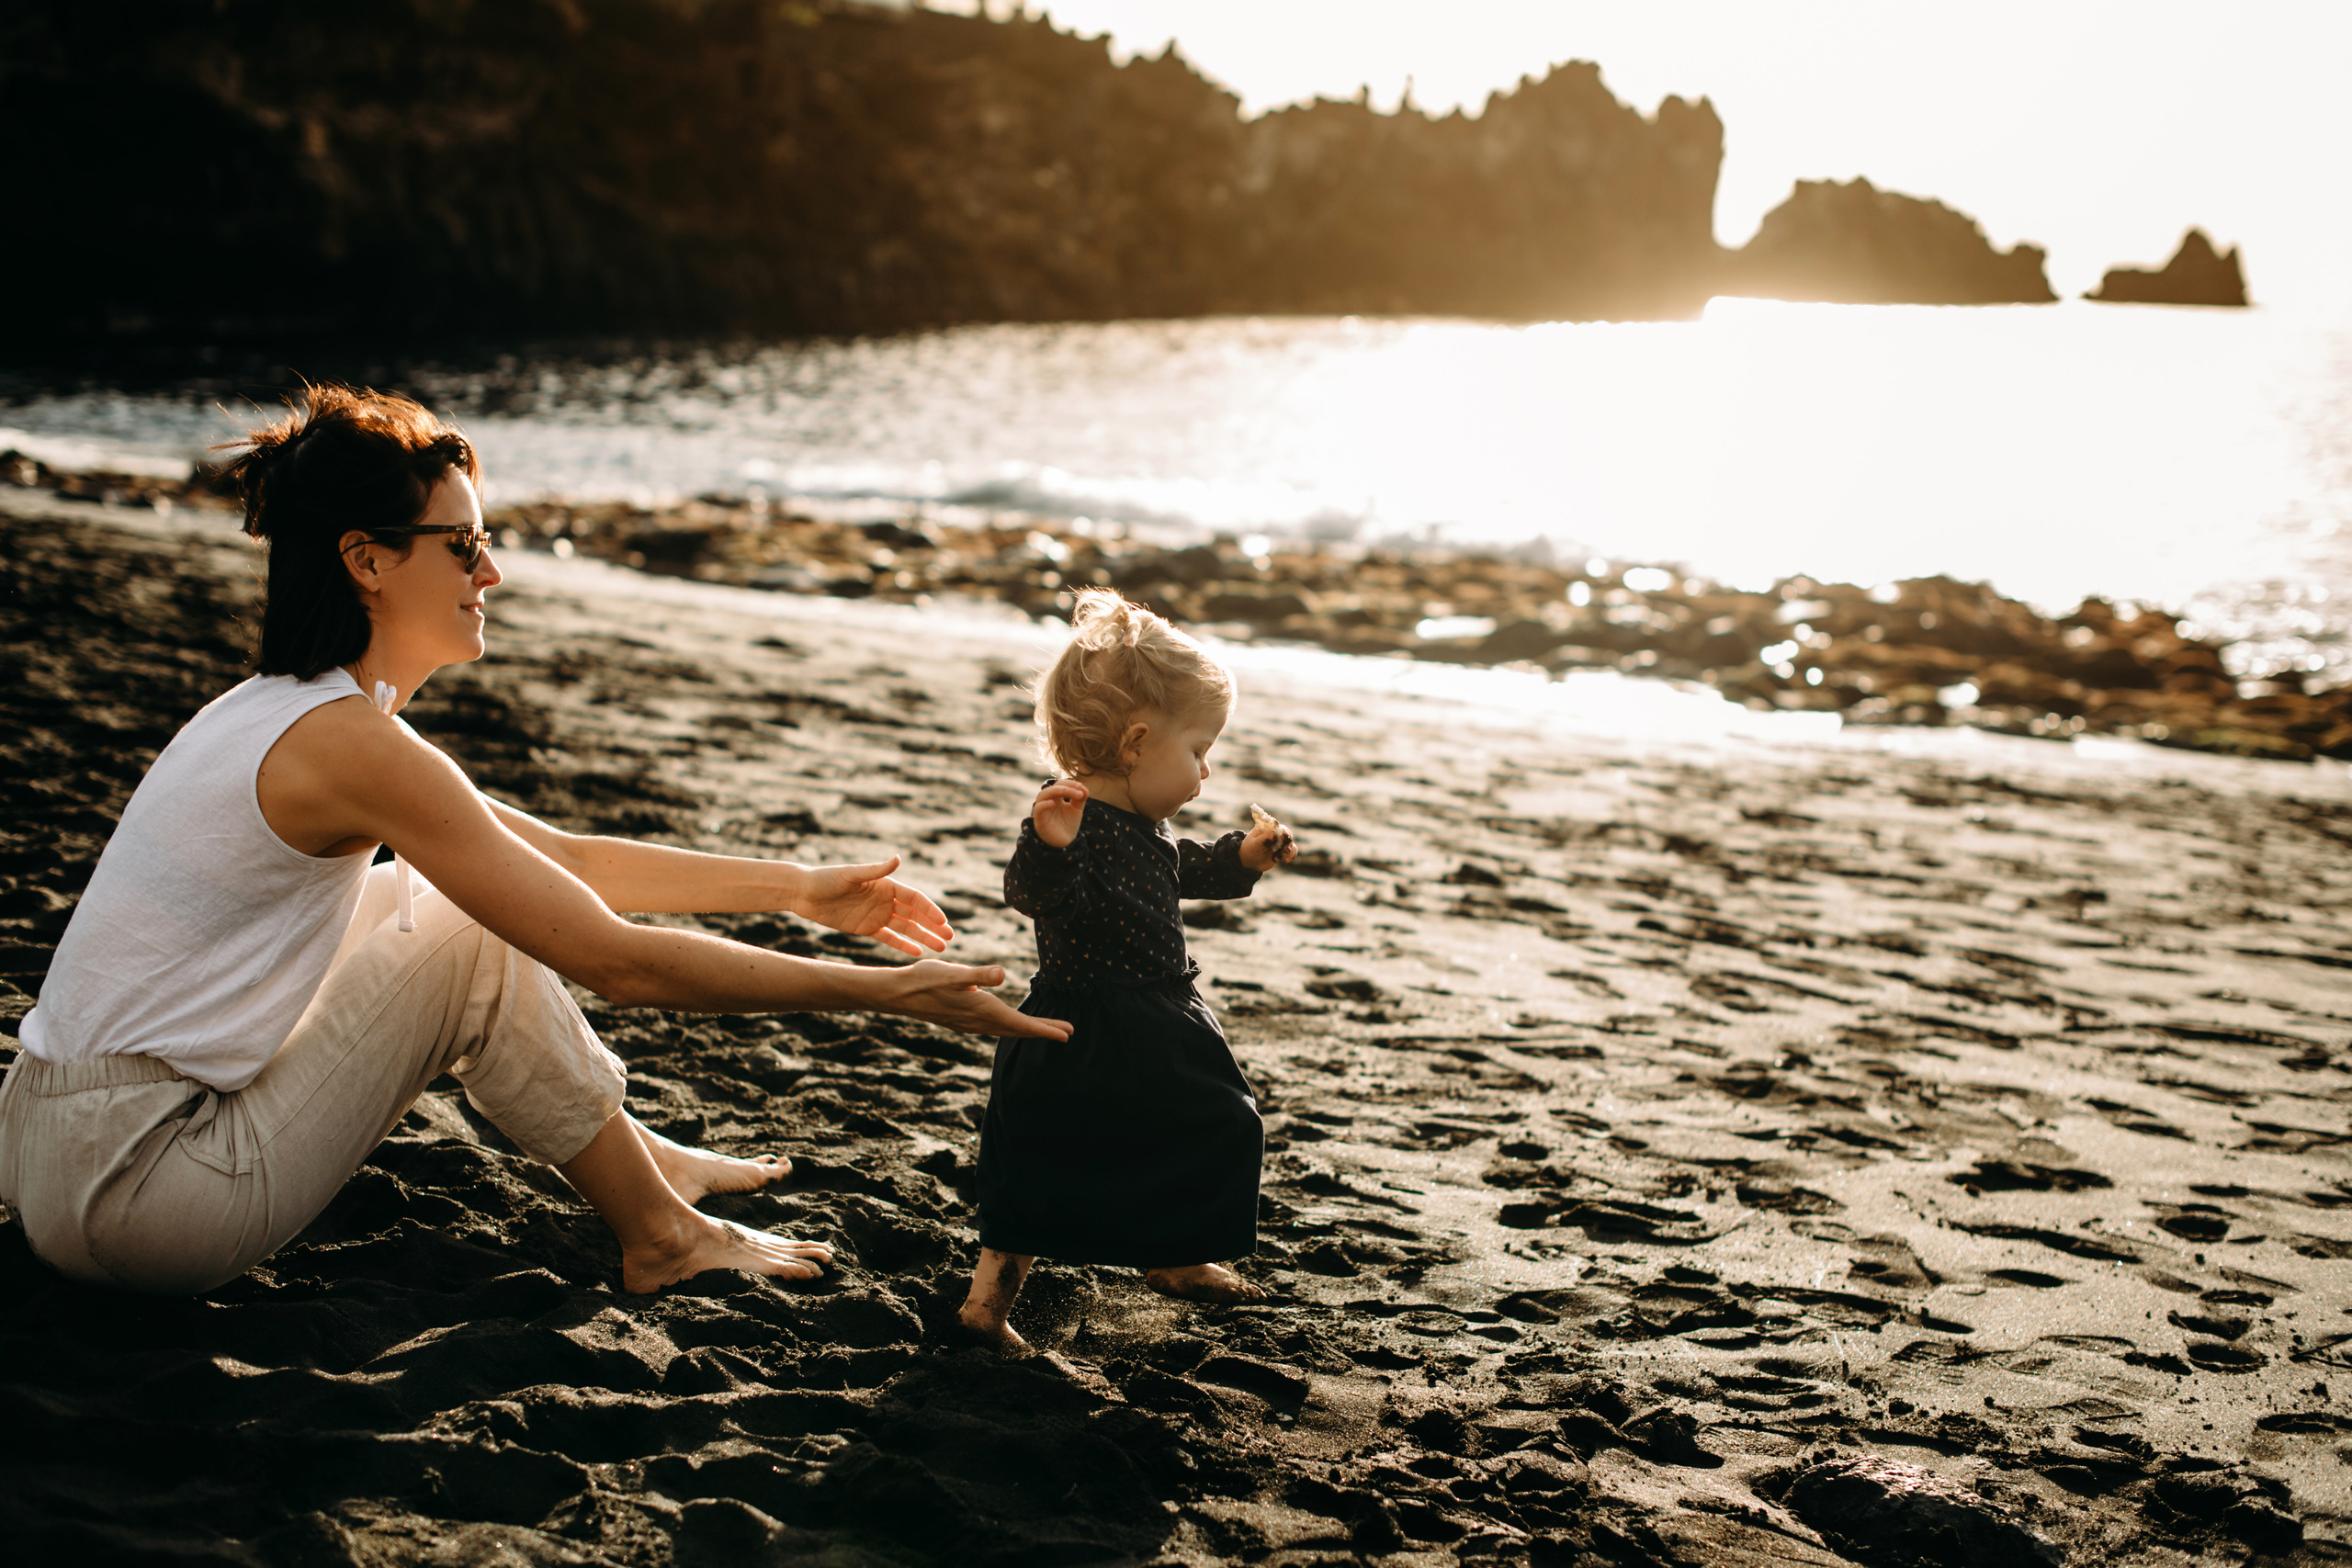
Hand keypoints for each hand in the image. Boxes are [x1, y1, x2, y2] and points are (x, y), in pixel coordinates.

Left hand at [795, 855, 951, 956]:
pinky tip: (917, 952)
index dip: (930, 910)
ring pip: (906, 928)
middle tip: (950, 938)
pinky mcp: (866, 928)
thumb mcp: (850, 875)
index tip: (943, 922)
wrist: (804, 893)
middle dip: (934, 926)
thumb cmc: (826, 879)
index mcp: (886, 885)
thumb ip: (875, 870)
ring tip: (940, 949)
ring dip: (924, 937)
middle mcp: (885, 900)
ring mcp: (877, 915)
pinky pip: (888, 938)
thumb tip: (897, 858)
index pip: (915, 899)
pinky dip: (903, 945)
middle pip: (915, 915)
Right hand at [887, 960, 1071, 1039]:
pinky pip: (994, 1028)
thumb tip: (1001, 973)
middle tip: (1068, 1033)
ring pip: (1006, 1029)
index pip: (1021, 1023)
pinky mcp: (961, 1020)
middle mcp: (978, 1021)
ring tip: (1046, 1029)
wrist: (898, 994)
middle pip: (1018, 1030)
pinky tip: (1009, 1023)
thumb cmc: (924, 980)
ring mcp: (969, 1023)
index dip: (1046, 1029)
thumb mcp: (953, 972)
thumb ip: (978, 974)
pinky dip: (1009, 1027)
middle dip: (1043, 1031)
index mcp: (982, 1010)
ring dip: (1027, 1030)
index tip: (1067, 1033)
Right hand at [1032, 778, 1088, 847]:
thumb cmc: (1069, 825)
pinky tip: (1052, 803)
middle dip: (1065, 787)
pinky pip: (1037, 809)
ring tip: (1065, 791)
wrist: (1065, 843)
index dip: (1070, 784)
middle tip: (1078, 791)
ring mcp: (1043, 810)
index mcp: (1056, 798)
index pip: (1060, 784)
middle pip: (1052, 788)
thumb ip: (1080, 798)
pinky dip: (1043, 805)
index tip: (1081, 788)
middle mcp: (1048, 802)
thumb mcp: (1077, 809)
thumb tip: (1084, 787)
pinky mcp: (1039, 820)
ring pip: (1042, 795)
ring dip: (1054, 791)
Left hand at [1241, 803, 1296, 871]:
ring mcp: (1279, 841)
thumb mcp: (1254, 844)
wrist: (1250, 862)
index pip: (1276, 825)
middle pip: (1286, 832)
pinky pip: (1292, 850)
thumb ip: (1264, 838)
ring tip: (1284, 856)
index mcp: (1266, 827)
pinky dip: (1291, 854)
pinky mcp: (1283, 849)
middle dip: (1287, 840)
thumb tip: (1274, 832)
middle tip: (1285, 848)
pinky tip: (1286, 860)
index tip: (1283, 835)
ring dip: (1289, 848)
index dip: (1281, 830)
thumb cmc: (1250, 850)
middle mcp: (1274, 832)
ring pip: (1290, 842)